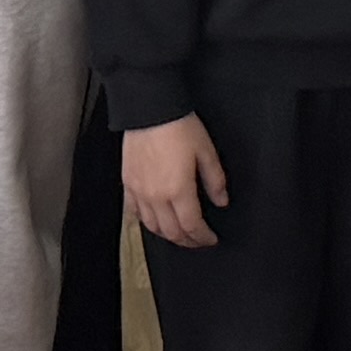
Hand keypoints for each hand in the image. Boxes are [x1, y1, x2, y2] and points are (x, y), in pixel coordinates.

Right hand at [122, 112, 229, 248]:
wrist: (149, 109)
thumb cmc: (178, 126)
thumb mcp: (206, 151)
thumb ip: (215, 180)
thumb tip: (222, 201)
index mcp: (178, 190)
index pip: (192, 226)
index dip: (203, 237)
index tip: (211, 238)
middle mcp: (156, 196)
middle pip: (172, 232)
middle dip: (187, 241)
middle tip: (198, 240)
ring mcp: (139, 191)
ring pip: (152, 226)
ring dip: (167, 235)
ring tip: (179, 233)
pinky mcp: (128, 183)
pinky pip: (134, 212)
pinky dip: (146, 221)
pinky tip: (154, 220)